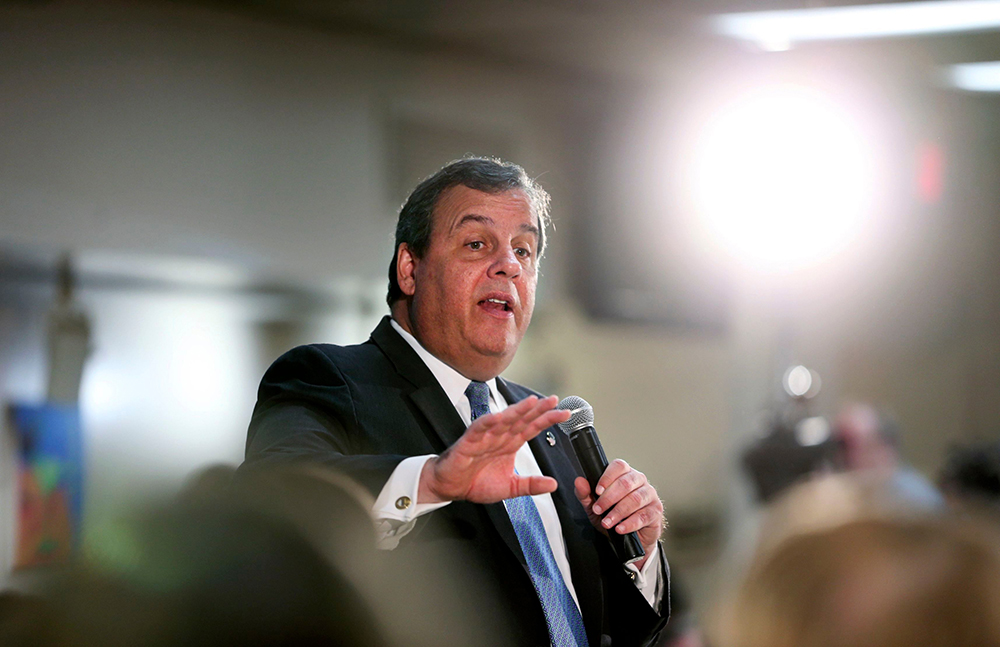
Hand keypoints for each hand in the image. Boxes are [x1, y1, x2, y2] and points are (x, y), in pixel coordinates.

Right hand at [418, 395, 571, 503]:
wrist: (451, 488)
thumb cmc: (476, 483)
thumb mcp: (510, 488)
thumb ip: (530, 485)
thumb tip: (552, 484)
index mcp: (510, 444)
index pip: (532, 428)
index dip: (548, 420)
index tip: (564, 414)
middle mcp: (500, 437)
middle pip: (522, 419)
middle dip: (538, 409)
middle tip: (554, 401)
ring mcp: (485, 437)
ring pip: (504, 420)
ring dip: (517, 410)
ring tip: (532, 402)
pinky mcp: (469, 441)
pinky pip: (479, 428)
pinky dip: (489, 421)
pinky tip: (500, 416)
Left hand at [574, 459, 662, 569]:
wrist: (631, 538)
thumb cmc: (614, 516)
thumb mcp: (595, 507)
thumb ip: (586, 494)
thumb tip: (579, 481)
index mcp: (625, 474)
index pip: (619, 466)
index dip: (607, 477)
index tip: (597, 491)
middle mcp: (640, 481)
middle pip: (626, 483)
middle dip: (609, 498)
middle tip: (598, 510)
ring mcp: (650, 495)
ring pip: (635, 499)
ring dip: (618, 512)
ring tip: (607, 522)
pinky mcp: (655, 511)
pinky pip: (644, 515)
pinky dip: (630, 523)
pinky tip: (620, 528)